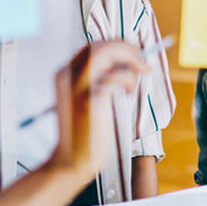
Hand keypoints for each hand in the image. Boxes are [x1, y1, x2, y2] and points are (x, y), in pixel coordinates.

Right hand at [46, 42, 148, 178]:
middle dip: (126, 49)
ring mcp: (77, 88)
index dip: (116, 45)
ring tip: (136, 78)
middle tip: (142, 62)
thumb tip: (125, 62)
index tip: (133, 52)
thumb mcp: (85, 100)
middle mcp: (67, 77)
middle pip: (99, 46)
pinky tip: (129, 92)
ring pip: (105, 54)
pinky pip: (114, 78)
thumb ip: (96, 80)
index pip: (92, 46)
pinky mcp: (89, 102)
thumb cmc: (83, 133)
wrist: (71, 160)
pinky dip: (128, 80)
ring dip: (128, 61)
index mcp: (64, 75)